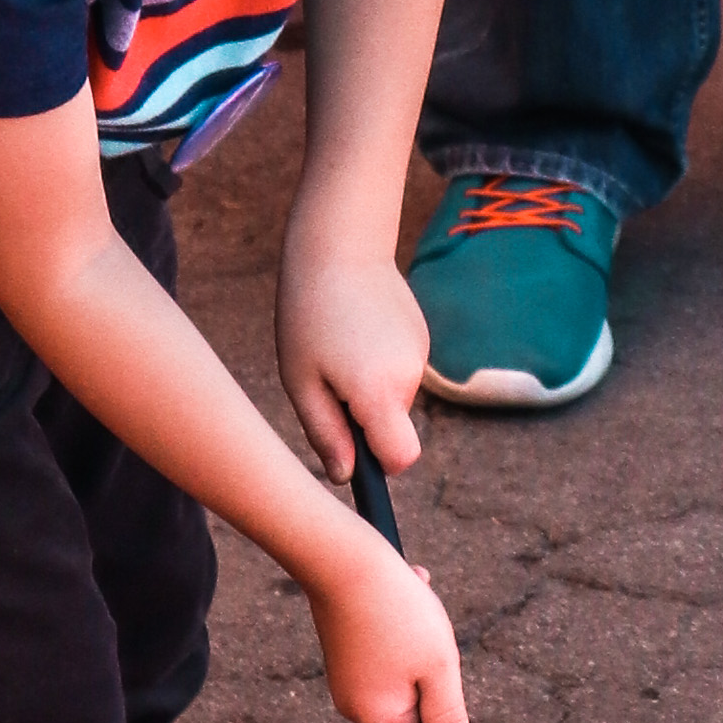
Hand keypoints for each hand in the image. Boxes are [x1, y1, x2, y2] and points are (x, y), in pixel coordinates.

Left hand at [280, 250, 429, 481]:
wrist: (338, 245)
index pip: (402, 458)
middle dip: (363, 419)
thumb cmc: (307, 314)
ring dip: (367, 387)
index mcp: (379, 392)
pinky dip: (377, 364)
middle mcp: (410, 377)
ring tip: (336, 347)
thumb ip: (326, 434)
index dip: (380, 465)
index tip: (354, 450)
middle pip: (392, 428)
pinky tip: (354, 331)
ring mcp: (420, 354)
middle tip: (325, 380)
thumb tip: (345, 477)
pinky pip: (398, 371)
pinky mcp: (420, 336)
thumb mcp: (301, 381)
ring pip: (394, 398)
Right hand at [311, 522, 474, 722]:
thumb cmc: (396, 613)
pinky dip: (400, 624)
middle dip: (430, 670)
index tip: (443, 676)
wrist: (341, 557)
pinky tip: (402, 591)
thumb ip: (448, 719)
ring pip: (402, 670)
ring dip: (419, 640)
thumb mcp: (438, 669)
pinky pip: (385, 647)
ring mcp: (344, 676)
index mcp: (377, 718)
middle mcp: (353, 704)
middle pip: (411, 704)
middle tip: (426, 635)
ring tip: (412, 605)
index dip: (438, 718)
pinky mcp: (341, 649)